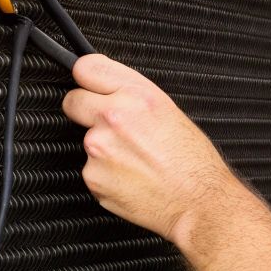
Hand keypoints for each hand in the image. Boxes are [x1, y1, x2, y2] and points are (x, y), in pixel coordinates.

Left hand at [61, 53, 253, 246]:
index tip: (90, 87)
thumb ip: (131, 94)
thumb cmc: (192, 161)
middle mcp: (113, 118)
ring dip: (102, 148)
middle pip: (73, 102)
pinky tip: (130, 177)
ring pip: (85, 140)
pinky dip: (105, 174)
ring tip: (135, 160)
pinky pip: (91, 169)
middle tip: (111, 128)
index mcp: (136, 95)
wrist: (198, 202)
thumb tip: (105, 89)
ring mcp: (98, 148)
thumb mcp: (169, 110)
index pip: (85, 68)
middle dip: (84, 111)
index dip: (88, 79)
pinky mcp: (93, 176)